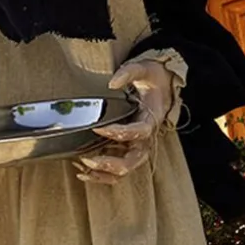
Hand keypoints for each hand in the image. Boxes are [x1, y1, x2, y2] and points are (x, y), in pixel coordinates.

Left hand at [75, 58, 173, 184]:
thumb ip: (128, 73)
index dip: (119, 133)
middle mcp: (146, 138)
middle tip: (87, 158)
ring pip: (126, 170)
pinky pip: (118, 170)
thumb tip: (112, 83)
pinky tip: (82, 171)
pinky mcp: (128, 149)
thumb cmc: (152, 79)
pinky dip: (102, 175)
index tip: (98, 127)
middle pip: (134, 160)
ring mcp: (137, 146)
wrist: (162, 86)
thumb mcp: (143, 69)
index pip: (138, 132)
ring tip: (82, 168)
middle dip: (110, 163)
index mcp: (152, 119)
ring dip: (105, 173)